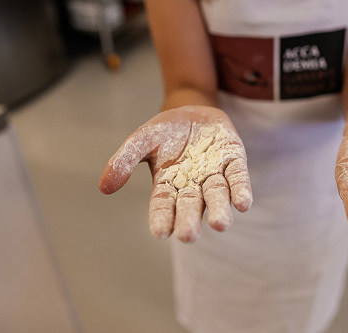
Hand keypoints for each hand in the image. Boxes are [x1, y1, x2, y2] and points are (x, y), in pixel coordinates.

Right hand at [99, 106, 251, 242]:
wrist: (192, 111)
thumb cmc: (164, 132)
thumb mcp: (140, 141)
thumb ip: (123, 161)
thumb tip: (104, 188)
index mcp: (167, 185)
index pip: (163, 205)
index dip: (162, 218)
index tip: (161, 233)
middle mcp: (192, 185)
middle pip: (191, 205)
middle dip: (190, 220)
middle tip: (189, 236)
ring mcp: (214, 174)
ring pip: (217, 195)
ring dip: (219, 209)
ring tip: (221, 224)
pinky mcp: (233, 161)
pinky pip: (237, 177)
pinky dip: (240, 190)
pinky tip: (243, 204)